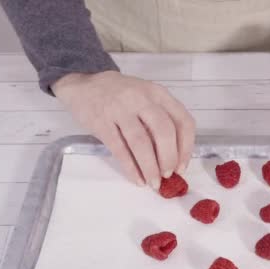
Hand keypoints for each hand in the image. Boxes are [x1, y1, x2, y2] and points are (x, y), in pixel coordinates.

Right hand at [53, 70, 195, 188]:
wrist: (83, 85)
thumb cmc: (121, 95)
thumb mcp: (146, 97)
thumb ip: (161, 119)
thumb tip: (174, 158)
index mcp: (158, 93)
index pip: (182, 121)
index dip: (186, 147)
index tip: (182, 167)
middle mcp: (142, 99)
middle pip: (164, 131)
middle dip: (169, 158)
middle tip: (167, 175)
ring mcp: (120, 109)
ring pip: (141, 142)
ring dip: (150, 166)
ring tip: (153, 182)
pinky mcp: (102, 122)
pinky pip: (119, 149)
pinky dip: (130, 167)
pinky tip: (137, 179)